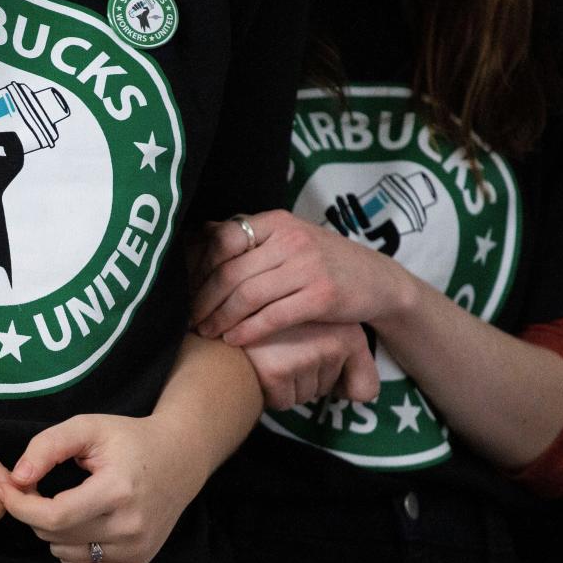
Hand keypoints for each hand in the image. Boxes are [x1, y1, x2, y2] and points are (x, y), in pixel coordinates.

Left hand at [0, 413, 207, 562]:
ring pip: (64, 555)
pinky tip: (80, 524)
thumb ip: (48, 446)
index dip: (21, 505)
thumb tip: (17, 479)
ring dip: (52, 531)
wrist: (180, 459)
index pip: (54, 516)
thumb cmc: (129, 439)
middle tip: (38, 487)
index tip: (6, 488)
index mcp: (118, 490)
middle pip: (55, 535)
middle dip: (34, 512)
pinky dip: (70, 551)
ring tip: (66, 502)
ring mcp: (136, 550)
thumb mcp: (87, 427)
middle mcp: (130, 527)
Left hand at [190, 210, 416, 346]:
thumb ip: (252, 239)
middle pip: (230, 271)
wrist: (378, 281)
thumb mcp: (289, 239)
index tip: (184, 290)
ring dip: (221, 318)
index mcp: (277, 222)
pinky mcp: (322, 296)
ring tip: (206, 333)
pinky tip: (234, 340)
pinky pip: (273, 316)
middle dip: (204, 300)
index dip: (198, 268)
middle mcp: (291, 240)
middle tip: (188, 319)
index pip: (223, 240)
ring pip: (248, 295)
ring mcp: (308, 267)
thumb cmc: (324, 262)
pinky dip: (248, 331)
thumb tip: (200, 236)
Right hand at [242, 322, 378, 409]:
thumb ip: (354, 364)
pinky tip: (260, 365)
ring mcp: (305, 354)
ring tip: (271, 354)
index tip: (323, 369)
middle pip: (327, 390)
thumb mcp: (322, 330)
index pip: (365, 390)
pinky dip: (270, 392)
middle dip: (307, 380)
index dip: (341, 388)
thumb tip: (363, 396)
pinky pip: (284, 401)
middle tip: (286, 351)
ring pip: (305, 396)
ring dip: (288, 385)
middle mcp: (332, 339)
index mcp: (348, 329)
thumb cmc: (275, 325)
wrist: (227, 312)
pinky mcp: (277, 369)